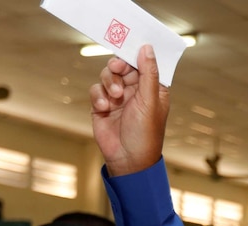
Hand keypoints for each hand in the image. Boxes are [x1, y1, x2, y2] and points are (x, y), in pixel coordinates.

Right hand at [89, 45, 169, 175]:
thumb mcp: (150, 100)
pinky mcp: (102, 105)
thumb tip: (147, 48)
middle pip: (123, 65)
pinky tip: (105, 108)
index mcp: (152, 88)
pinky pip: (96, 90)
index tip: (128, 44)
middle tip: (118, 67)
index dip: (135, 53)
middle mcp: (135, 90)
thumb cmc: (145, 132)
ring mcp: (117, 97)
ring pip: (108, 75)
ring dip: (109, 82)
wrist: (128, 159)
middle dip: (119, 66)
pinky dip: (99, 96)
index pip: (143, 63)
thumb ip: (148, 73)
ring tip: (115, 96)